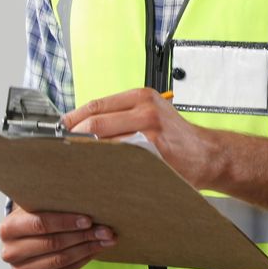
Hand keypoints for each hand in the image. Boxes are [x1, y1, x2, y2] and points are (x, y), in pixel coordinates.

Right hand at [0, 207, 115, 268]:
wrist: (26, 236)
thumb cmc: (37, 216)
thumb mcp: (39, 204)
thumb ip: (56, 201)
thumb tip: (89, 198)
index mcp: (8, 228)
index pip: (40, 224)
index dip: (66, 222)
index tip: (88, 219)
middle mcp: (10, 251)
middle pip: (53, 243)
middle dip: (84, 236)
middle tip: (106, 230)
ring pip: (60, 260)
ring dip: (87, 249)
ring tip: (106, 240)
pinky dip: (81, 261)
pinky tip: (94, 251)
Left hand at [62, 88, 219, 187]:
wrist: (209, 155)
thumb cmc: (178, 138)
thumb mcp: (152, 114)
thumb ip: (123, 116)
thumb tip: (83, 126)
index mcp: (141, 97)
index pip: (96, 105)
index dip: (73, 119)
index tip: (58, 130)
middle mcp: (145, 109)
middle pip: (95, 123)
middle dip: (74, 138)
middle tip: (61, 151)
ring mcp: (149, 130)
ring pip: (104, 142)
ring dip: (86, 154)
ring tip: (75, 163)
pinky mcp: (153, 152)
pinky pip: (119, 158)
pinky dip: (105, 165)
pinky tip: (98, 172)